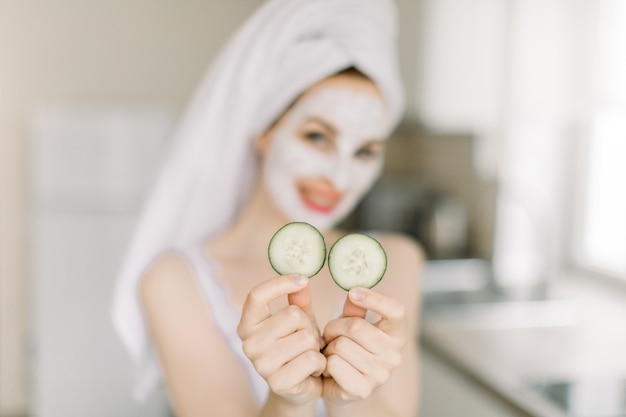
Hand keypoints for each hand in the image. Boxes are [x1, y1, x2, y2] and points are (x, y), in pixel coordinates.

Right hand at [237, 275, 325, 405]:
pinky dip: (320, 363)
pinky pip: (311, 359)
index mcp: (248, 324)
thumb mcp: (298, 321)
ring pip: (305, 337)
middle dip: (307, 325)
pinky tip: (313, 369)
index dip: (280, 283)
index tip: (303, 279)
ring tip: (308, 354)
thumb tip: (302, 281)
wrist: (299, 388)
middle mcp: (249, 343)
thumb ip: (298, 301)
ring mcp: (261, 364)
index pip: (256, 295)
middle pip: (291, 315)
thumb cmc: (297, 347)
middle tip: (306, 339)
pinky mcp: (277, 382)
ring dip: (315, 346)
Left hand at [321, 287, 406, 402]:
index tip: (353, 292)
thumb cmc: (349, 348)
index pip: (397, 311)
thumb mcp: (352, 325)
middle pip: (356, 327)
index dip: (375, 299)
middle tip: (330, 334)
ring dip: (329, 347)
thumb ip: (353, 310)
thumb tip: (353, 293)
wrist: (344, 386)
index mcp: (397, 333)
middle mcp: (395, 355)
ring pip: (341, 345)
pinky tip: (330, 367)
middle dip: (334, 327)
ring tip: (332, 353)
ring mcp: (381, 374)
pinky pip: (334, 364)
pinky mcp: (363, 389)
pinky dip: (326, 362)